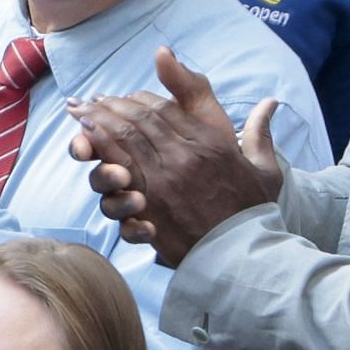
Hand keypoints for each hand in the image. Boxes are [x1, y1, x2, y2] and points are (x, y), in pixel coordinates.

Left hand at [66, 47, 282, 266]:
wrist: (241, 253)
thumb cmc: (252, 211)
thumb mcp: (264, 166)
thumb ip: (259, 132)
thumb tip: (269, 102)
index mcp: (211, 142)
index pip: (167, 108)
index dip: (139, 99)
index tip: (121, 96)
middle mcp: (186, 155)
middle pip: (141, 119)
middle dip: (111, 105)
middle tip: (89, 99)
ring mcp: (165, 179)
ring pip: (126, 138)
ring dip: (100, 121)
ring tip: (80, 111)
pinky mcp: (149, 204)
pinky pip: (119, 169)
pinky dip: (100, 151)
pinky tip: (85, 141)